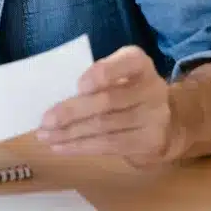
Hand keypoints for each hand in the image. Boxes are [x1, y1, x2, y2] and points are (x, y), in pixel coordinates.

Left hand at [37, 45, 177, 166]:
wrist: (165, 123)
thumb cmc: (125, 92)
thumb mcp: (116, 76)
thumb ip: (93, 78)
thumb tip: (55, 94)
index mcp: (139, 64)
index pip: (127, 62)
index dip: (103, 73)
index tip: (79, 86)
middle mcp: (152, 88)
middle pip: (108, 101)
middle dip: (72, 112)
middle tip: (45, 121)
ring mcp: (154, 117)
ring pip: (104, 126)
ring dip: (70, 133)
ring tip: (45, 137)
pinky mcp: (149, 142)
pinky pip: (109, 145)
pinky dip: (81, 147)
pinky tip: (61, 147)